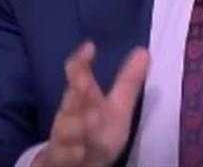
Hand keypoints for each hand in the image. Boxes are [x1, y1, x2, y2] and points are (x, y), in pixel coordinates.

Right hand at [33, 41, 148, 166]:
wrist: (73, 166)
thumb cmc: (96, 134)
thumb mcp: (116, 109)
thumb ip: (128, 82)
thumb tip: (144, 50)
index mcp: (83, 102)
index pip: (78, 78)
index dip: (81, 63)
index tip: (89, 47)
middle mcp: (70, 118)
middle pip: (70, 102)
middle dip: (77, 92)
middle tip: (85, 82)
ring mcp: (63, 141)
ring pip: (65, 132)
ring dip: (77, 125)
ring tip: (92, 117)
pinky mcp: (59, 161)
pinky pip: (62, 158)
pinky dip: (69, 154)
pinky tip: (79, 151)